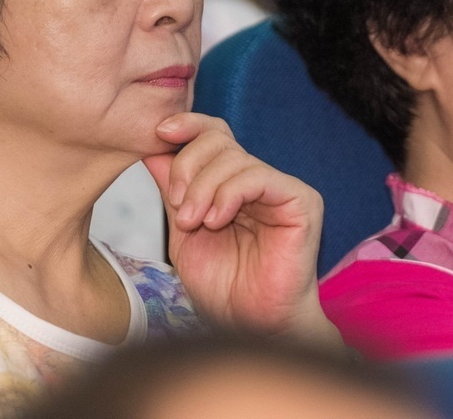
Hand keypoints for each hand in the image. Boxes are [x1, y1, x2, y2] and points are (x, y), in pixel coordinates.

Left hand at [144, 112, 339, 344]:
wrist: (250, 325)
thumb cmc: (222, 287)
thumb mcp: (183, 232)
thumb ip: (172, 189)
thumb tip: (151, 147)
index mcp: (232, 183)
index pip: (213, 134)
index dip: (188, 125)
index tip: (159, 132)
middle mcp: (258, 179)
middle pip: (218, 139)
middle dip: (187, 167)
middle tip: (177, 208)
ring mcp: (280, 188)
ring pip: (233, 157)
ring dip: (202, 189)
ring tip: (194, 223)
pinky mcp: (301, 200)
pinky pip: (257, 176)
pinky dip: (229, 194)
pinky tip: (216, 220)